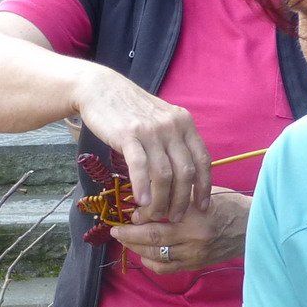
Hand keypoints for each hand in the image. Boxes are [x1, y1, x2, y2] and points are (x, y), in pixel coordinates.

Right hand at [72, 67, 210, 222]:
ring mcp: (151, 131)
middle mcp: (172, 126)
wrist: (101, 89)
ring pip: (164, 175)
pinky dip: (142, 187)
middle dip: (182, 200)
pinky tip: (140, 202)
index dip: (204, 187)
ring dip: (161, 200)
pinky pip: (140, 167)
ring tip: (154, 214)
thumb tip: (184, 175)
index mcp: (184, 123)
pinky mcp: (129, 135)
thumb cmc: (131, 109)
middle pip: (185, 172)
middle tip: (175, 217)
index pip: (203, 160)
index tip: (202, 207)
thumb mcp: (161, 120)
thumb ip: (174, 141)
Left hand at [110, 187, 250, 274]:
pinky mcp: (196, 265)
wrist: (253, 226)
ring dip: (137, 250)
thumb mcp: (202, 193)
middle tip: (116, 230)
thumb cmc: (228, 204)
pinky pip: (167, 269)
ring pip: (156, 257)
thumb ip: (177, 197)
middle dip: (129, 236)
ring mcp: (194, 255)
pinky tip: (145, 255)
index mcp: (193, 217)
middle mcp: (193, 239)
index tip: (131, 214)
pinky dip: (152, 263)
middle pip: (151, 241)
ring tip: (127, 241)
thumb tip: (149, 197)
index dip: (138, 219)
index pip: (157, 220)